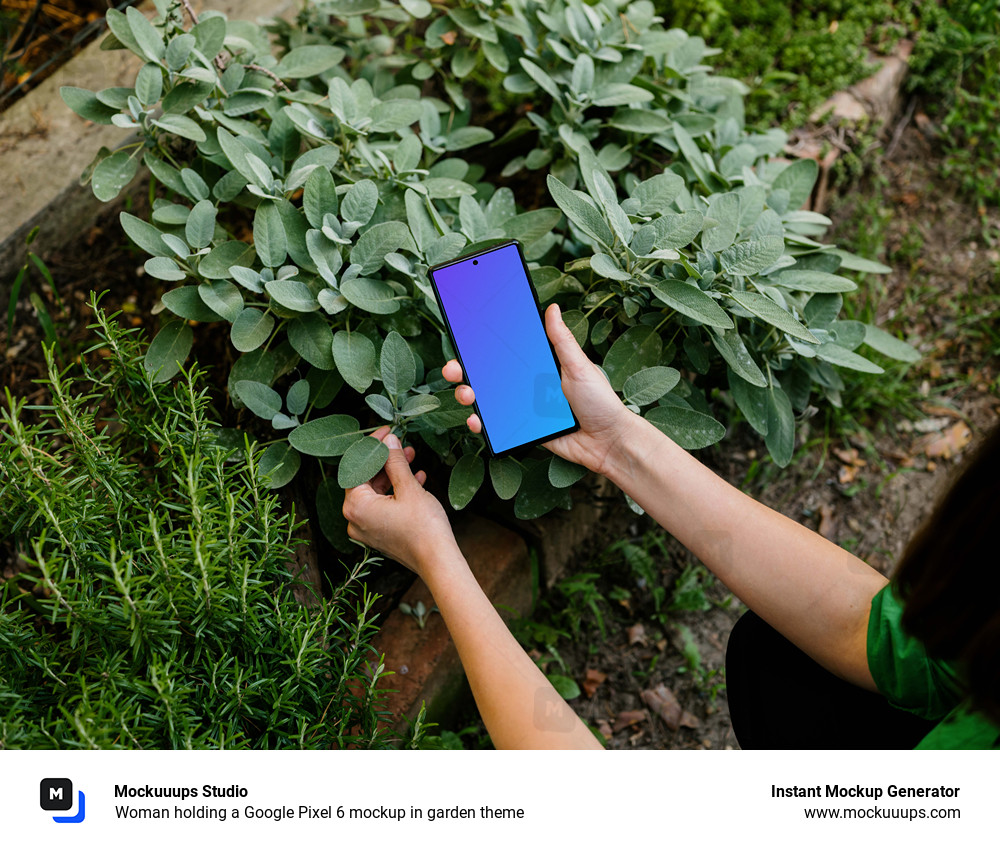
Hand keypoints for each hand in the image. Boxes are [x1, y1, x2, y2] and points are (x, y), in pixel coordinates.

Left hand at [342, 425, 459, 576]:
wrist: (438, 561)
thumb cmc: (423, 527)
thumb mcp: (408, 488)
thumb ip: (395, 462)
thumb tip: (388, 441)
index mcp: (355, 506)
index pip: (356, 467)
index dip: (371, 447)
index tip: (386, 433)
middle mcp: (354, 519)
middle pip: (364, 479)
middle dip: (384, 460)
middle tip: (400, 444)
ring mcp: (366, 529)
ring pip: (375, 492)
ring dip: (392, 474)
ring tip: (411, 458)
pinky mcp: (379, 534)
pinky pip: (382, 506)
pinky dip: (395, 492)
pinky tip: (417, 478)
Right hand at [442, 302, 634, 474]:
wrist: (608, 442)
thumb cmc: (600, 402)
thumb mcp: (579, 366)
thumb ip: (561, 341)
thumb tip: (552, 308)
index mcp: (540, 365)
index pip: (507, 351)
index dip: (483, 345)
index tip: (464, 337)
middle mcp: (528, 385)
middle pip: (489, 375)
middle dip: (466, 370)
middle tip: (454, 368)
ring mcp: (523, 409)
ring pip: (488, 400)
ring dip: (469, 395)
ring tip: (466, 394)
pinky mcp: (523, 431)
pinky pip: (497, 426)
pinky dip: (482, 424)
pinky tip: (476, 420)